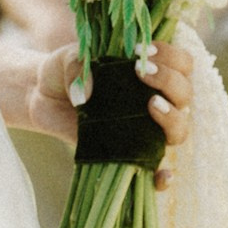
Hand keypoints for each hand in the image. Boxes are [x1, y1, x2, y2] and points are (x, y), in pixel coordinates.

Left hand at [33, 42, 195, 189]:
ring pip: (180, 129)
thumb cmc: (64, 71)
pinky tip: (162, 175)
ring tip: (151, 104)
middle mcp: (155, 99)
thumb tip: (86, 95)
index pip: (183, 64)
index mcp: (151, 71)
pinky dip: (164, 176)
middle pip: (186, 95)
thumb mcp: (69, 59)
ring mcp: (144, 128)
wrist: (42, 95)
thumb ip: (78, 68)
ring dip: (173, 117)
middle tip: (140, 72)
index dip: (172, 57)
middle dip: (170, 81)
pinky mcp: (129, 153)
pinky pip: (155, 171)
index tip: (142, 52)